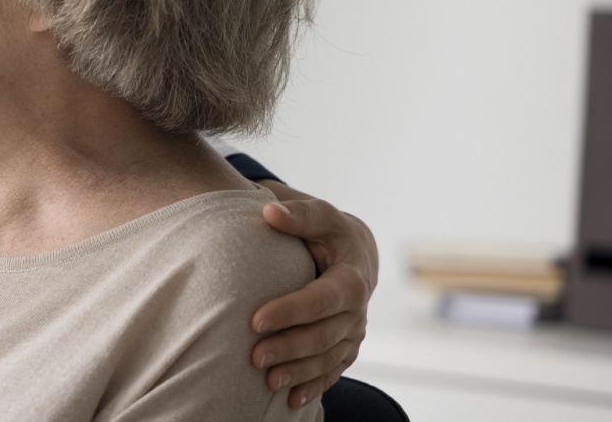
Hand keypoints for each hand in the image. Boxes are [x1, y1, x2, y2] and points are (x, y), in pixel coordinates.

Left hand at [251, 187, 378, 409]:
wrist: (355, 252)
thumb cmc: (329, 231)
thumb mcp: (321, 216)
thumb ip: (298, 214)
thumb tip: (270, 212)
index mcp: (351, 279)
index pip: (320, 299)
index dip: (290, 312)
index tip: (255, 320)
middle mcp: (358, 311)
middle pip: (323, 336)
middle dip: (289, 348)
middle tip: (254, 357)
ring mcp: (354, 333)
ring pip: (328, 359)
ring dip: (298, 373)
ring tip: (266, 382)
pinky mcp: (348, 347)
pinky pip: (333, 371)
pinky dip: (314, 386)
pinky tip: (290, 400)